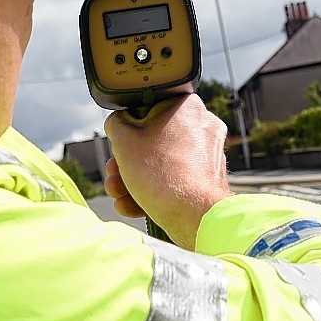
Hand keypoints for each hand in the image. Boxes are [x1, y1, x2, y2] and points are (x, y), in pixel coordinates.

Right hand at [104, 95, 231, 248]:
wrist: (194, 214)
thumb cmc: (163, 173)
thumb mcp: (123, 140)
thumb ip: (116, 124)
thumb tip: (117, 122)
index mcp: (187, 106)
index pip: (147, 111)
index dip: (126, 131)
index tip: (117, 147)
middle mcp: (202, 126)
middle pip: (153, 142)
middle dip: (126, 163)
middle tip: (113, 175)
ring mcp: (208, 155)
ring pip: (162, 164)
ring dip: (134, 180)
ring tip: (118, 194)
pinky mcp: (207, 180)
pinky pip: (175, 181)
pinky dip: (153, 192)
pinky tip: (130, 206)